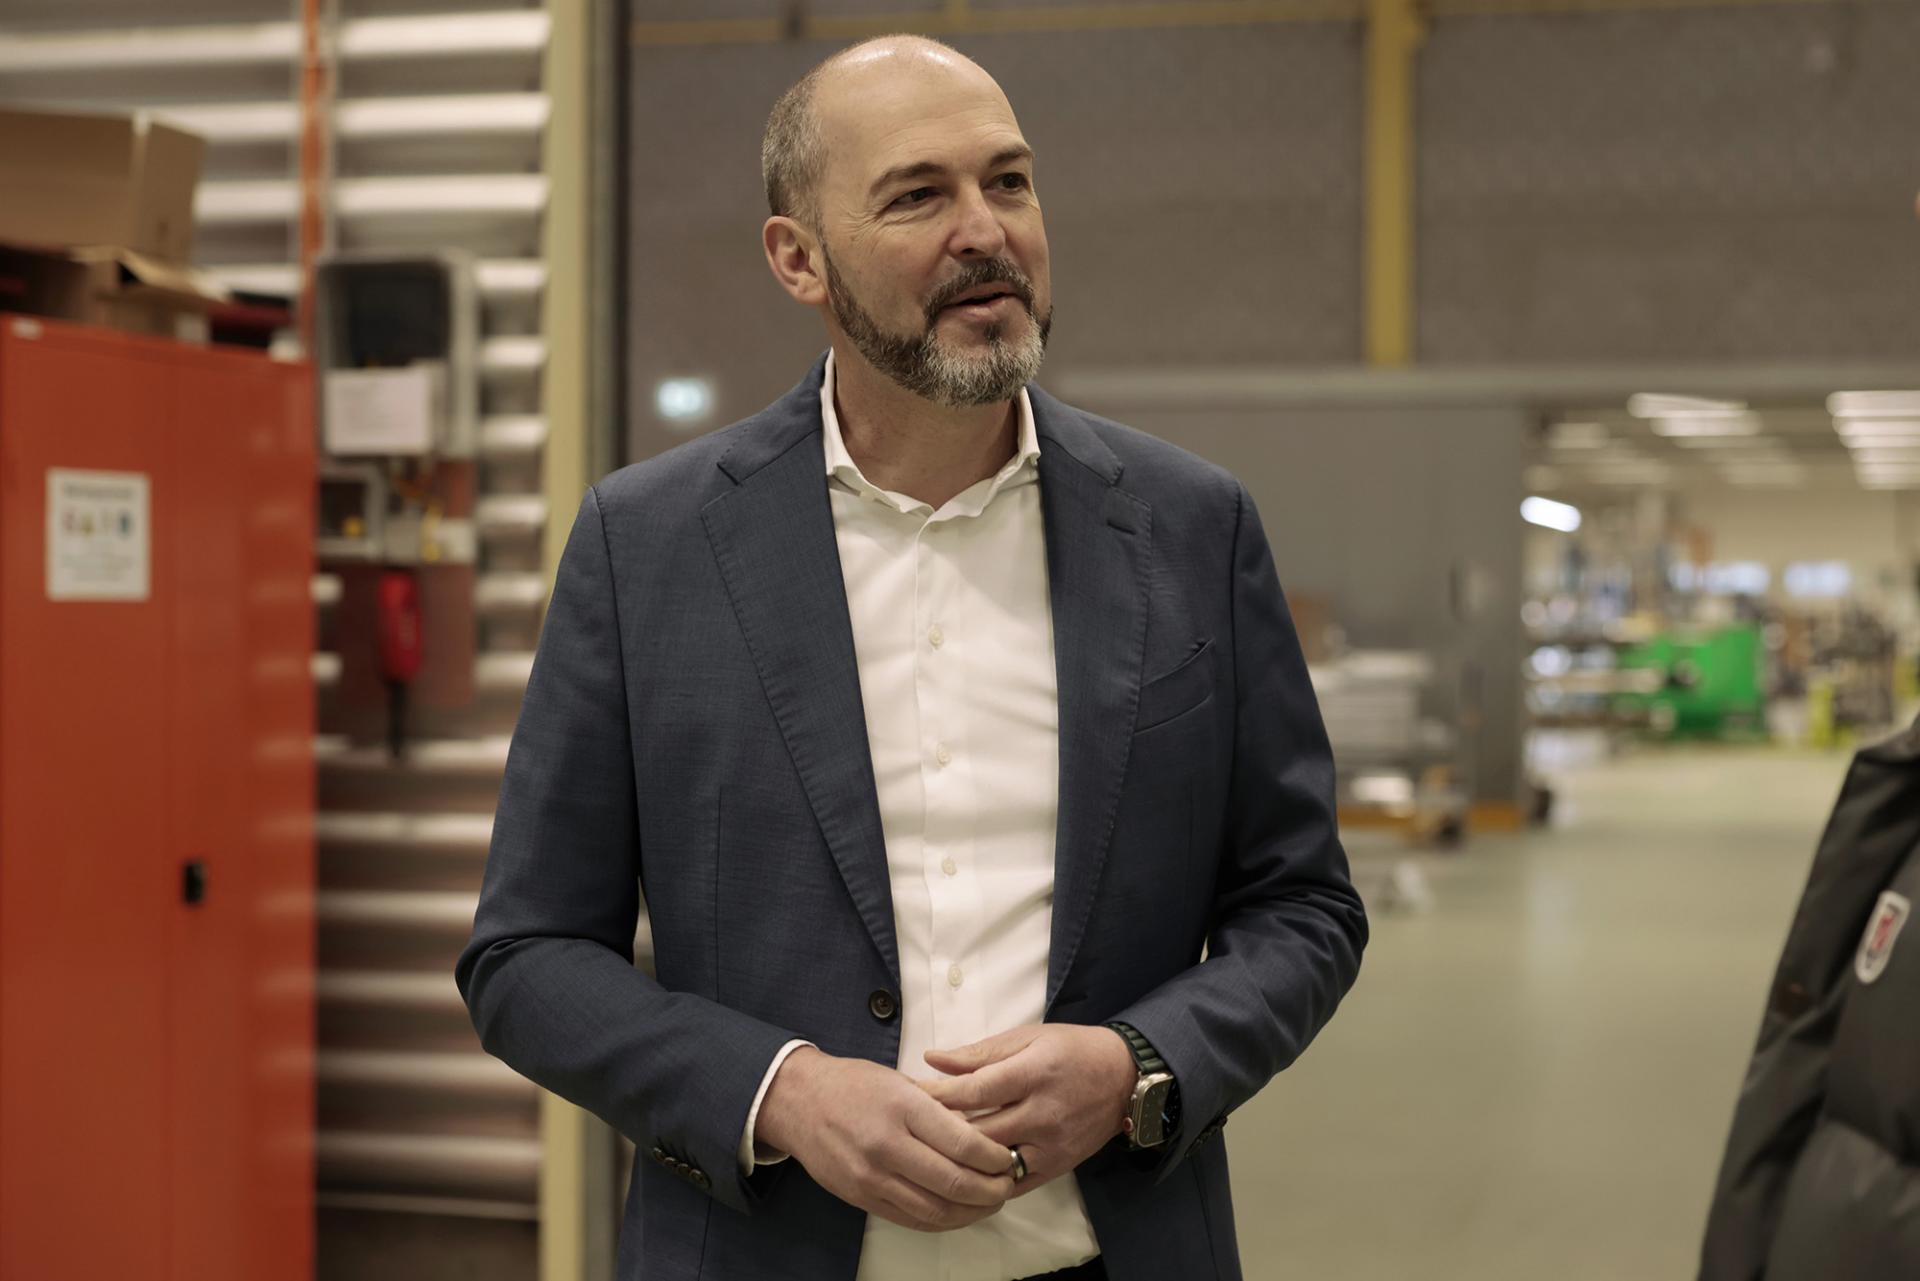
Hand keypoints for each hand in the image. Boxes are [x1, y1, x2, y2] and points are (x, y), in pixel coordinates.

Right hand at [755, 1047, 1018, 1231]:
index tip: (1008, 1158)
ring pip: (935, 1210)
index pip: (962, 1143)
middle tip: (1007, 1185)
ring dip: (971, 1212)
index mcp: (902, 1108)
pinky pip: (911, 1219)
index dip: (994, 1158)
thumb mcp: (900, 1081)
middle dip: (991, 1190)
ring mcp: (871, 1177)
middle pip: (953, 1182)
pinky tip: (958, 1212)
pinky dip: (942, 1221)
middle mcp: (887, 1145)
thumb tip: (981, 1135)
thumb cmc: (854, 1084)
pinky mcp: (861, 1198)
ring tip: (990, 1202)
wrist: (798, 1102)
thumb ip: (938, 1109)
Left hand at [916, 1024, 1136, 1196]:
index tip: (907, 1096)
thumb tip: (932, 1059)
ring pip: (993, 1163)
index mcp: (1032, 1073)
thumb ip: (978, 1052)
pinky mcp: (1057, 1166)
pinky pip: (1014, 1183)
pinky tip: (962, 1174)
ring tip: (929, 1152)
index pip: (974, 1091)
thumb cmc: (1071, 1050)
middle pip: (979, 1132)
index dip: (936, 1095)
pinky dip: (985, 1181)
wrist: (1124, 1078)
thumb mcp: (1027, 1038)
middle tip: (908, 1129)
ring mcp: (1051, 1145)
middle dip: (939, 1132)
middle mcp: (1042, 1113)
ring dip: (960, 1160)